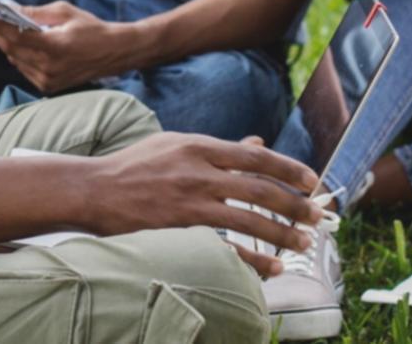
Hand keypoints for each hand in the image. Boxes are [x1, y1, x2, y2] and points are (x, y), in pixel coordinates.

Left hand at [0, 2, 132, 92]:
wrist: (114, 52)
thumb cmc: (91, 28)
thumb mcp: (64, 12)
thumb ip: (35, 13)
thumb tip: (11, 9)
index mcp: (54, 47)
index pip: (15, 37)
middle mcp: (49, 67)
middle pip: (11, 49)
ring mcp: (48, 81)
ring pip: (15, 61)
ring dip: (7, 46)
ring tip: (1, 31)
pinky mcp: (49, 87)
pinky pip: (25, 70)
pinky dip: (19, 57)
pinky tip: (21, 46)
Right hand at [89, 133, 324, 277]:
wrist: (93, 189)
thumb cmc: (134, 165)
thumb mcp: (175, 144)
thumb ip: (217, 147)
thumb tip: (255, 143)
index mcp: (199, 145)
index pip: (255, 156)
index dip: (288, 169)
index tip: (312, 180)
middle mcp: (199, 171)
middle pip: (260, 188)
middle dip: (295, 204)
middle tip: (318, 217)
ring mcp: (190, 201)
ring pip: (249, 218)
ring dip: (282, 233)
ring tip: (303, 243)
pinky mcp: (181, 227)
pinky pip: (226, 246)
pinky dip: (252, 259)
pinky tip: (272, 268)